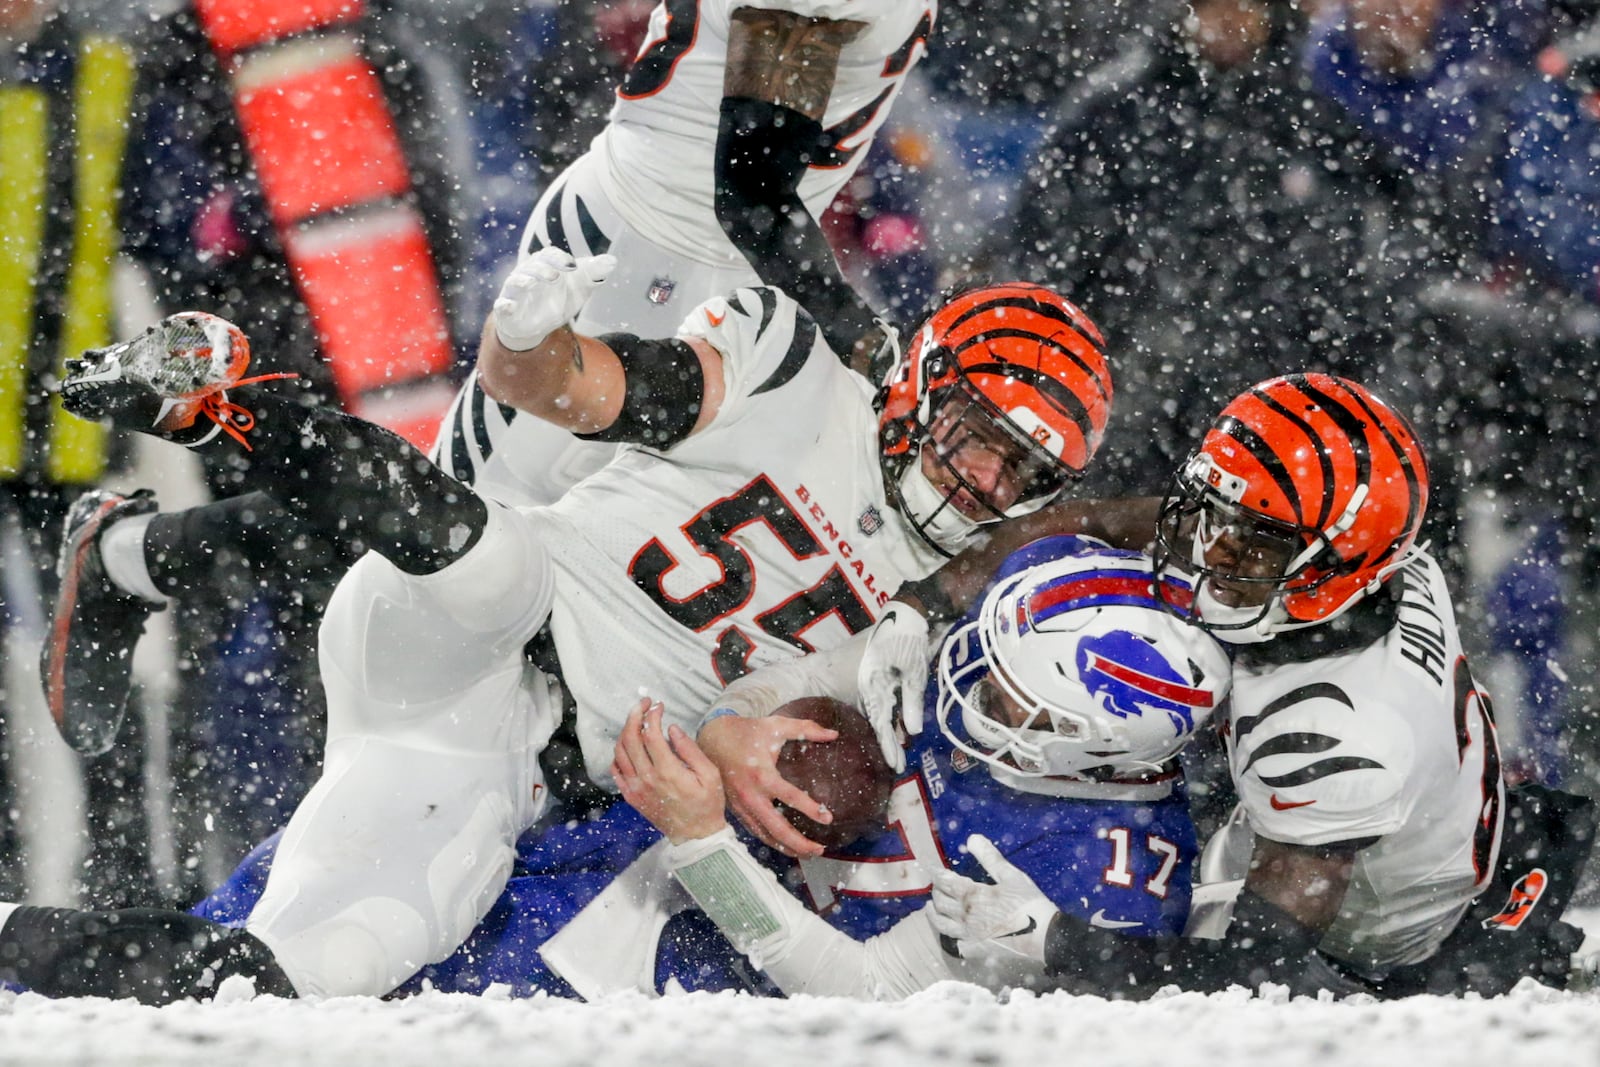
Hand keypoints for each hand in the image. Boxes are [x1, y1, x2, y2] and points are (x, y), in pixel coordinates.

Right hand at [492, 247, 616, 351]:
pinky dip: (504, 305)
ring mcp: (515, 291)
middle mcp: (527, 273)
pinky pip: (502, 305)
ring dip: (522, 281)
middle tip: (555, 276)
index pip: (549, 254)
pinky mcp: (506, 309)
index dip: (560, 258)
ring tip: (531, 284)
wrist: (537, 325)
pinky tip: (508, 306)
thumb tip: (613, 261)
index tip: (573, 266)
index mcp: (545, 264)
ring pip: (515, 281)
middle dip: (542, 269)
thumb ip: (593, 273)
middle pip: (532, 265)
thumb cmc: (557, 298)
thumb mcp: (578, 288)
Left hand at [612, 698, 727, 844]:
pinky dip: (619, 753)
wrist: (695, 836)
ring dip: (626, 731)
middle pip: (630, 737)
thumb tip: (672, 729)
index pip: (650, 733)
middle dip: (635, 714)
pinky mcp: (630, 796)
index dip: (652, 714)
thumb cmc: (707, 804)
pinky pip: (616, 769)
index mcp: (667, 771)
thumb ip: (689, 749)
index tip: (660, 706)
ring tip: (637, 721)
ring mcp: (635, 788)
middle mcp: (646, 778)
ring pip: (620, 751)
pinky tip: (630, 746)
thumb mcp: (709, 774)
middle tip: (644, 704)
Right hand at [696, 712, 837, 857]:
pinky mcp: (736, 810)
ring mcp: (741, 806)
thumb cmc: (747, 732)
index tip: (829, 818)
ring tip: (808, 854)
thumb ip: (806, 728)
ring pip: (765, 836)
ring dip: (787, 848)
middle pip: (777, 829)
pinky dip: (771, 842)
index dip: (811, 810)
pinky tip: (786, 846)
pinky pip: (755, 832)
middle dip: (800, 843)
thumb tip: (833, 734)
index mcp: (762, 774)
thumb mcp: (776, 725)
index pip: (791, 798)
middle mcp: (751, 795)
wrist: (712, 738)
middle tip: (820, 849)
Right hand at [856, 601, 929, 770]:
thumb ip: (912, 700)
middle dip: (889, 741)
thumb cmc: (906, 639)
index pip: (881, 725)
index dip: (888, 746)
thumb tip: (913, 731)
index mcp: (875, 688)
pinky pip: (883, 697)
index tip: (895, 766)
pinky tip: (898, 719)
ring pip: (882, 709)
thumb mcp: (912, 671)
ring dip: (890, 726)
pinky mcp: (881, 673)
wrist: (903, 610)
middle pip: (879, 720)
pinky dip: (891, 710)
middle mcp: (872, 687)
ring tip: (899, 746)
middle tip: (896, 763)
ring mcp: (875, 680)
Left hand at [929, 834, 1056, 962]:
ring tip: (930, 907)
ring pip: (942, 925)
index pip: (945, 882)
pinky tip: (951, 932)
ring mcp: (969, 935)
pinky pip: (957, 944)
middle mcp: (965, 916)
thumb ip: (989, 857)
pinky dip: (950, 936)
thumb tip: (971, 838)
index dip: (935, 873)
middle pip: (940, 902)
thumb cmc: (1028, 902)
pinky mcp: (977, 949)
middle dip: (936, 891)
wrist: (1043, 936)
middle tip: (936, 885)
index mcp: (972, 896)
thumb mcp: (1011, 875)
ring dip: (934, 914)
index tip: (930, 868)